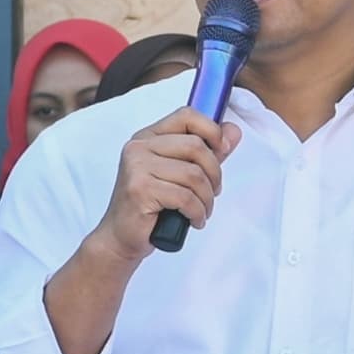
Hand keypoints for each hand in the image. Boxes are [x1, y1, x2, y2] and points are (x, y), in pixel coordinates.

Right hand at [89, 108, 232, 262]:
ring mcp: (137, 167)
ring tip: (203, 211)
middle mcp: (139, 147)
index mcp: (148, 137)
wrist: (120, 238)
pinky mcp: (140, 189)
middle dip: (214, 173)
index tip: (222, 150)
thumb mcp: (179, 175)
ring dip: (207, 198)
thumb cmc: (149, 207)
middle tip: (213, 192)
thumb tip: (233, 132)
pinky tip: (194, 220)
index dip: (212, 130)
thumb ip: (206, 152)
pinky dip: (197, 212)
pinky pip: (185, 197)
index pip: (187, 116)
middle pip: (196, 146)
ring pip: (193, 175)